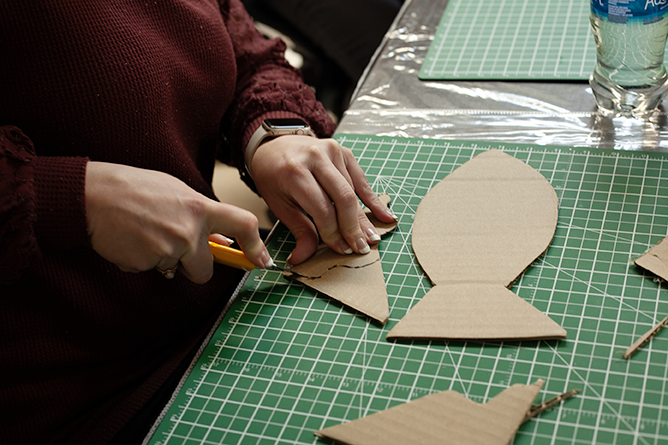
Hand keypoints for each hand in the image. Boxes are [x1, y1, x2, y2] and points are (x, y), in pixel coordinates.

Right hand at [85, 162, 271, 282]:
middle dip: (193, 267)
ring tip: (143, 233)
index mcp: (199, 208)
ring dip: (162, 259)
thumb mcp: (176, 192)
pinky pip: (150, 270)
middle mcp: (188, 231)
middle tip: (173, 248)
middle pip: (205, 270)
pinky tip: (130, 239)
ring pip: (174, 270)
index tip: (261, 259)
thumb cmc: (133, 188)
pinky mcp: (145, 264)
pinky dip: (141, 260)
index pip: (243, 224)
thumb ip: (200, 215)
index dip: (256, 245)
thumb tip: (221, 240)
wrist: (92, 195)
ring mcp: (167, 250)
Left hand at [251, 136, 396, 264]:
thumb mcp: (279, 205)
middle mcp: (315, 158)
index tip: (341, 249)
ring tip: (372, 238)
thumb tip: (302, 258)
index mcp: (295, 173)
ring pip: (353, 191)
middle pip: (343, 199)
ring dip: (364, 218)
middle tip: (361, 248)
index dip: (334, 233)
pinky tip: (383, 215)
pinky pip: (360, 179)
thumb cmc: (273, 176)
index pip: (322, 209)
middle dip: (353, 227)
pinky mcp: (343, 152)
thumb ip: (298, 230)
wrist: (273, 145)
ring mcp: (332, 151)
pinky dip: (372, 199)